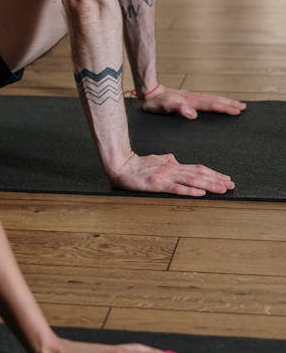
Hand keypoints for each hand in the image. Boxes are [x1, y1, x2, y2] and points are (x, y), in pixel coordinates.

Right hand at [108, 150, 234, 195]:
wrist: (120, 165)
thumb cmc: (137, 164)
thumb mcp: (155, 159)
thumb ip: (167, 160)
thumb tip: (175, 159)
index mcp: (173, 165)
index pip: (198, 169)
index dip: (213, 174)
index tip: (226, 178)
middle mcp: (172, 169)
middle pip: (199, 174)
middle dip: (217, 180)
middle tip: (231, 185)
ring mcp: (166, 176)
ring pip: (192, 180)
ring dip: (209, 185)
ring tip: (223, 189)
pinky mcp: (157, 184)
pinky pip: (177, 188)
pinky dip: (190, 190)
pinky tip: (201, 193)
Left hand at [140, 84, 245, 118]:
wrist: (148, 94)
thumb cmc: (155, 103)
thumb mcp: (164, 107)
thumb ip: (178, 109)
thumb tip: (193, 114)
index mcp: (190, 101)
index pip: (211, 105)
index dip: (224, 108)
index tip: (237, 111)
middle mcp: (193, 98)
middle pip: (215, 100)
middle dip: (230, 104)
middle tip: (244, 107)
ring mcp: (191, 98)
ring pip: (212, 99)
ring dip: (225, 102)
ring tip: (237, 104)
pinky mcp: (188, 99)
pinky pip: (206, 100)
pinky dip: (215, 101)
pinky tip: (218, 104)